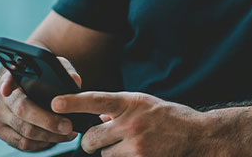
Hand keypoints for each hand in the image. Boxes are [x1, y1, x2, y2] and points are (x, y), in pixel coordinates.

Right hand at [0, 57, 80, 150]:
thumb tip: (74, 81)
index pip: (8, 78)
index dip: (7, 84)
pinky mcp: (1, 131)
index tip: (7, 89)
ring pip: (24, 131)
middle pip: (22, 110)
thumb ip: (63, 71)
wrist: (25, 93)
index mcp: (13, 78)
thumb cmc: (42, 80)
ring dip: (49, 135)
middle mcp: (2, 97)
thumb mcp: (53, 70)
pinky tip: (57, 137)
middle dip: (47, 121)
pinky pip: (23, 143)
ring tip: (68, 132)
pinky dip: (42, 143)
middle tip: (68, 125)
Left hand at [51, 91, 207, 155]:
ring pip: (105, 155)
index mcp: (130, 102)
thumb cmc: (169, 117)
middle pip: (92, 138)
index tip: (55, 103)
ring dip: (112, 153)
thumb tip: (99, 115)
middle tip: (102, 140)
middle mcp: (130, 122)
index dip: (73, 102)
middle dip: (93, 142)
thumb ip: (120, 109)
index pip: (95, 100)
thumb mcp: (144, 104)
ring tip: (132, 145)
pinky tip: (139, 153)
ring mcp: (135, 144)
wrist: (196, 135)